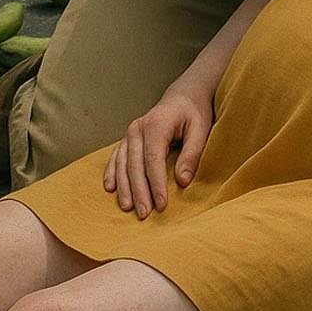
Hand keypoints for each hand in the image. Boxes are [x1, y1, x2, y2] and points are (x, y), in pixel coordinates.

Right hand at [102, 83, 212, 218]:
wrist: (183, 96)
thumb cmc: (194, 113)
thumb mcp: (200, 129)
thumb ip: (192, 154)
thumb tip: (182, 181)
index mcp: (157, 124)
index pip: (154, 159)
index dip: (156, 184)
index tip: (161, 205)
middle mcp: (138, 127)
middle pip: (135, 164)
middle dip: (139, 191)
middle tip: (144, 214)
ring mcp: (130, 132)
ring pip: (122, 163)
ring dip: (124, 187)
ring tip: (128, 208)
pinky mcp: (127, 138)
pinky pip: (115, 157)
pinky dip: (111, 173)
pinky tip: (110, 188)